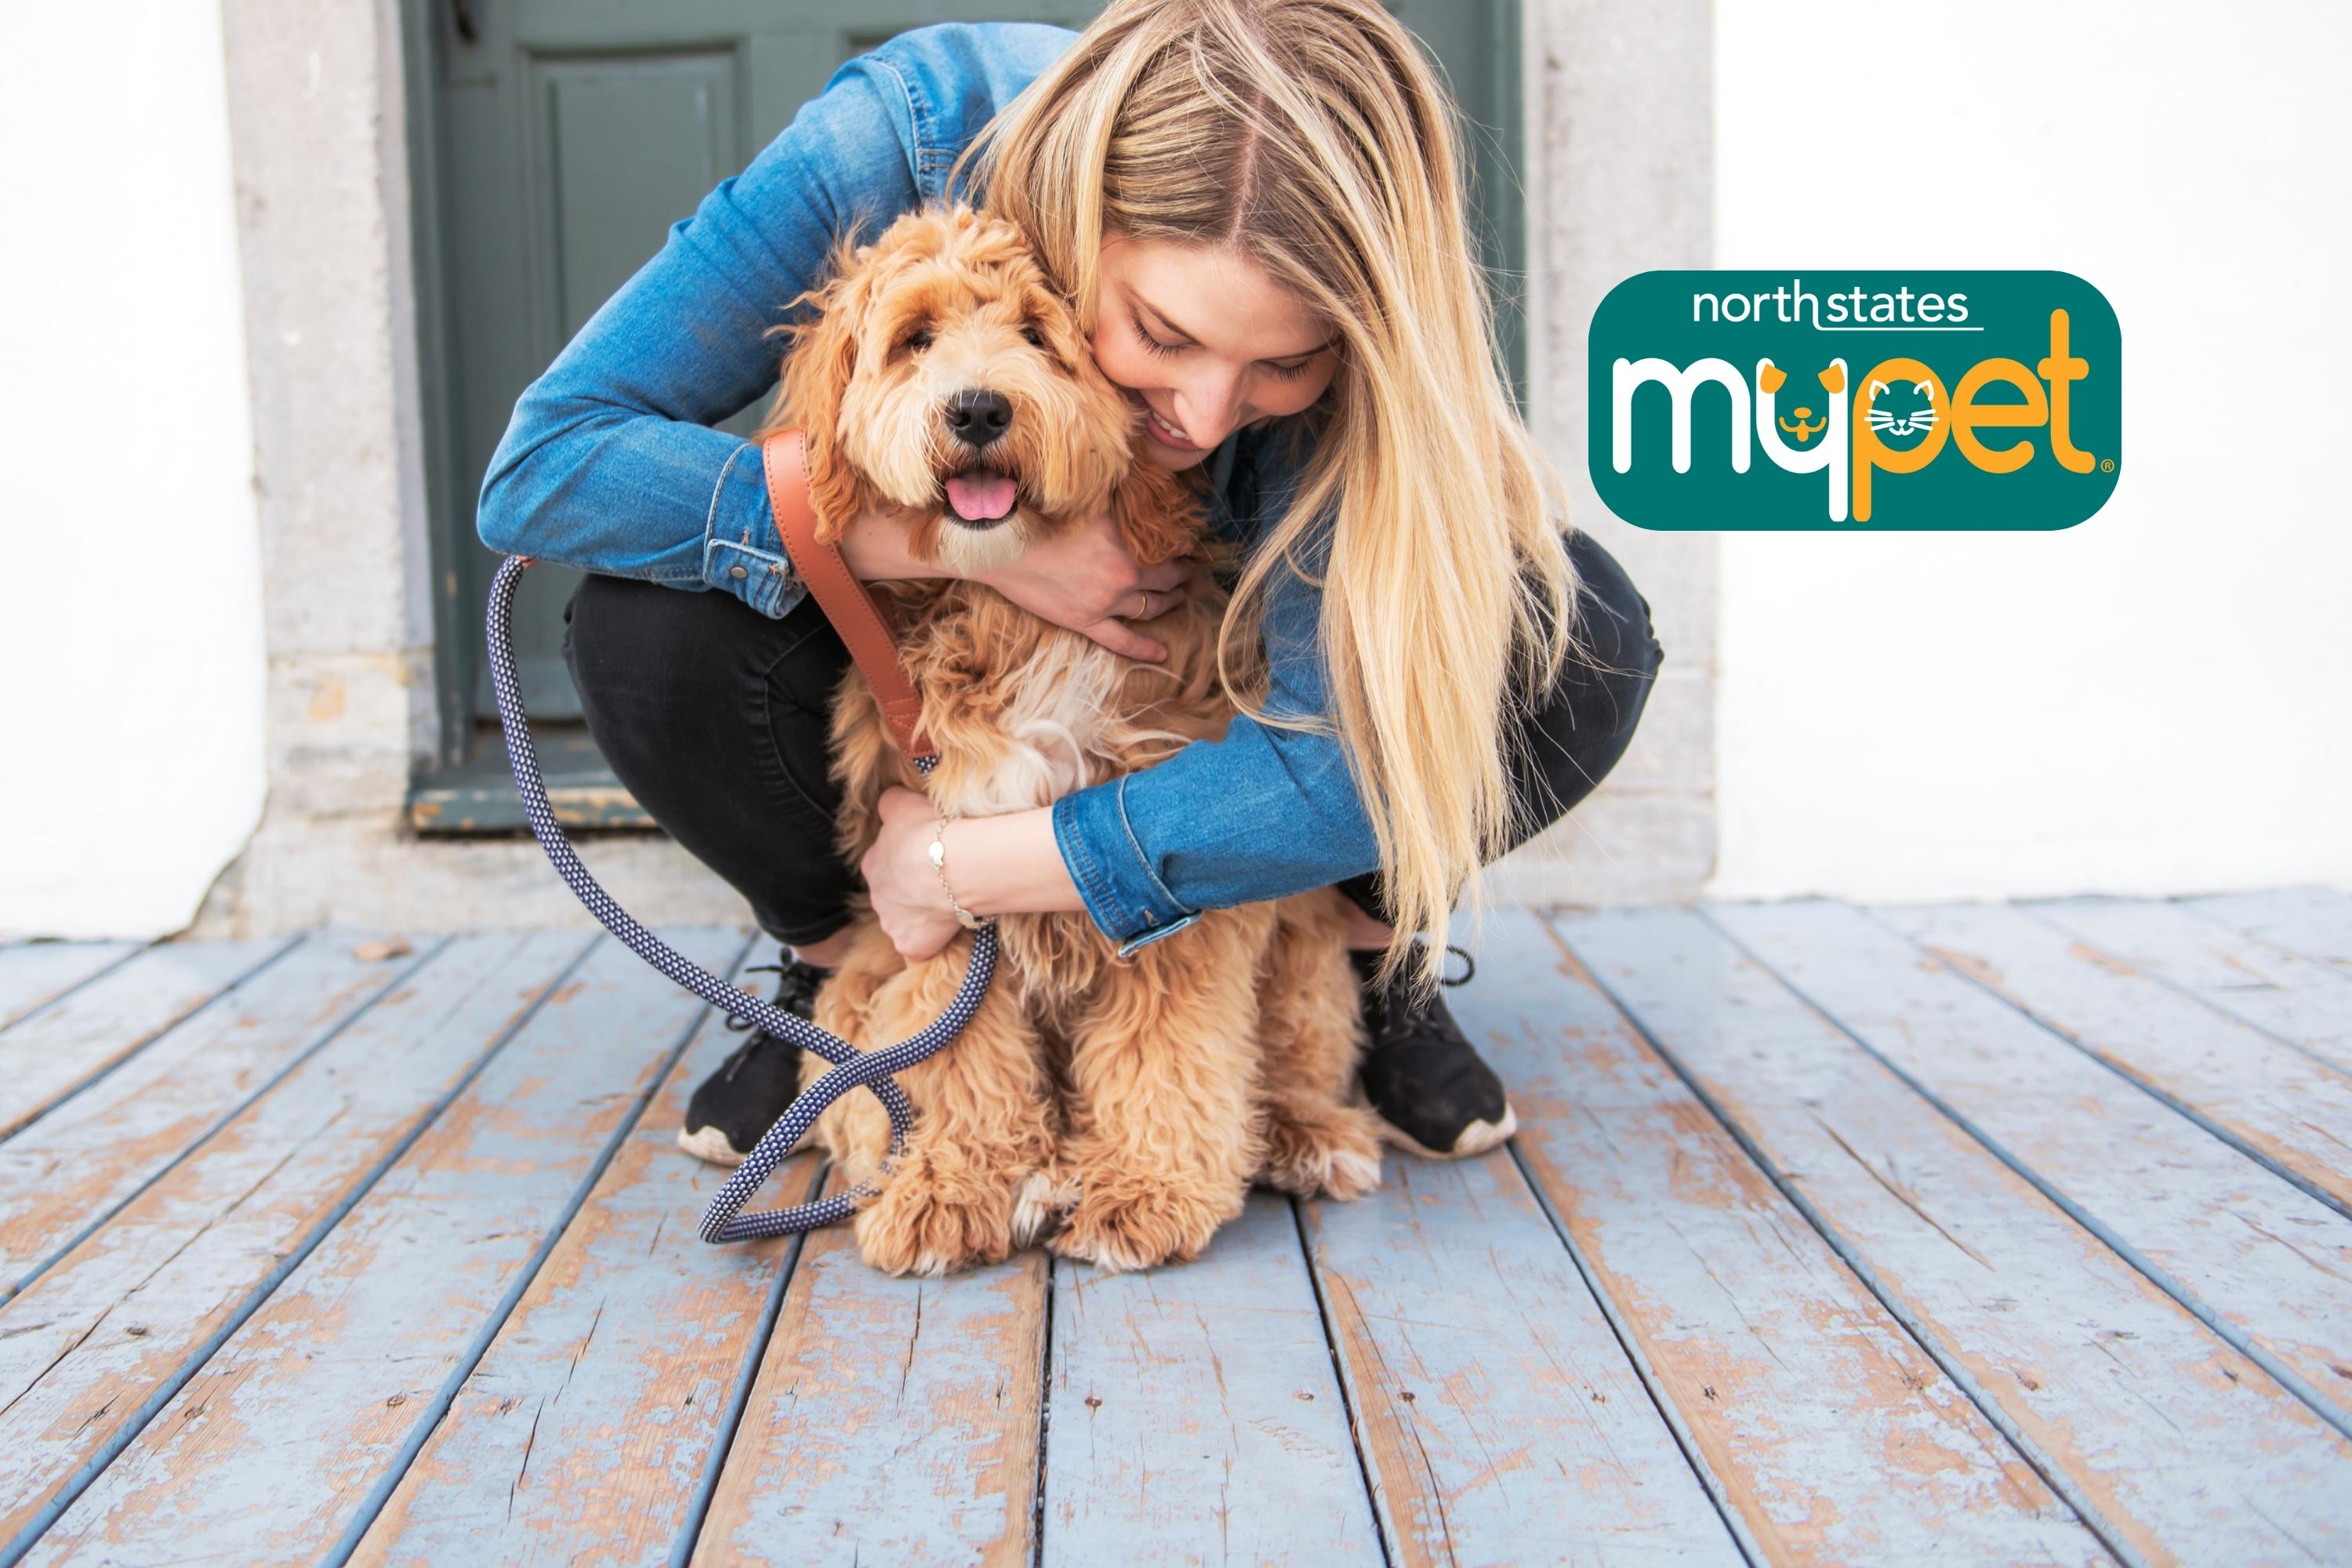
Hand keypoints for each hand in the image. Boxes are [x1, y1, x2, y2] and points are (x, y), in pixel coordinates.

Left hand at [859, 786, 966, 961]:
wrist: (953, 863)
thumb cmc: (930, 829)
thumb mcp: (903, 801)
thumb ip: (890, 803)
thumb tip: (888, 803)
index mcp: (872, 863)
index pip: (884, 863)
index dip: (907, 860)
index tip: (928, 856)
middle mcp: (877, 896)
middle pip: (893, 896)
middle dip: (911, 892)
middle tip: (941, 881)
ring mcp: (892, 925)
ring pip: (903, 923)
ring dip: (920, 918)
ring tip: (949, 905)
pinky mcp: (912, 947)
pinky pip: (917, 953)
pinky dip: (927, 948)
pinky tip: (942, 941)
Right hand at [972, 505, 1195, 660]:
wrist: (1005, 545)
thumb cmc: (1043, 515)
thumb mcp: (1089, 502)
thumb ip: (1117, 504)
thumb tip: (1139, 490)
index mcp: (1128, 546)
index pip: (1167, 551)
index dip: (1180, 550)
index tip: (1186, 548)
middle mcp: (1123, 577)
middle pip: (1165, 581)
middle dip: (1181, 577)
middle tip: (1189, 573)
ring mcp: (1106, 604)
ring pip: (1150, 608)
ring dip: (1169, 603)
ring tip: (1180, 598)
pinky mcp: (1085, 622)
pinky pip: (1122, 641)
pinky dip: (1144, 649)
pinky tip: (1163, 654)